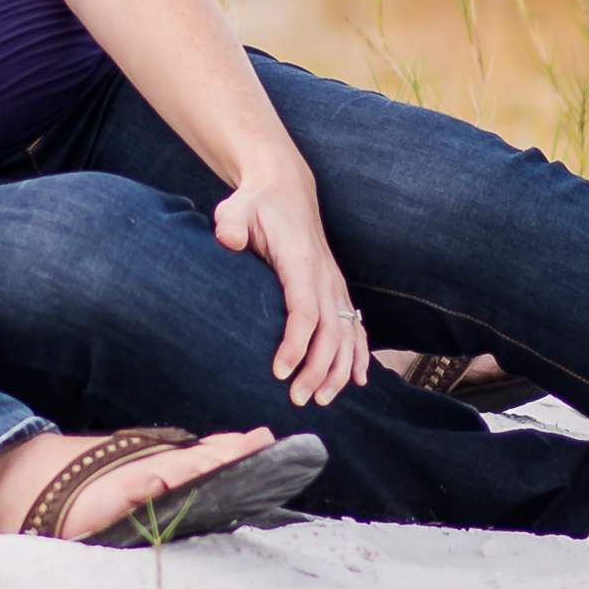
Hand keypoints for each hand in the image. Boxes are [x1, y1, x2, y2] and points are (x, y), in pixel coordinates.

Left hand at [213, 160, 367, 406]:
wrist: (284, 189)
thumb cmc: (256, 204)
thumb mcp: (236, 208)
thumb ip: (231, 224)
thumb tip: (228, 240)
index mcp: (302, 263)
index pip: (304, 312)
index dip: (295, 344)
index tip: (280, 371)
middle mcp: (325, 277)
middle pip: (330, 331)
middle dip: (318, 368)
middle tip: (299, 398)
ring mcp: (335, 284)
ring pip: (347, 334)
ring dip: (340, 369)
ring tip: (322, 398)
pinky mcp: (336, 289)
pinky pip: (355, 326)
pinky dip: (359, 354)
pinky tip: (359, 380)